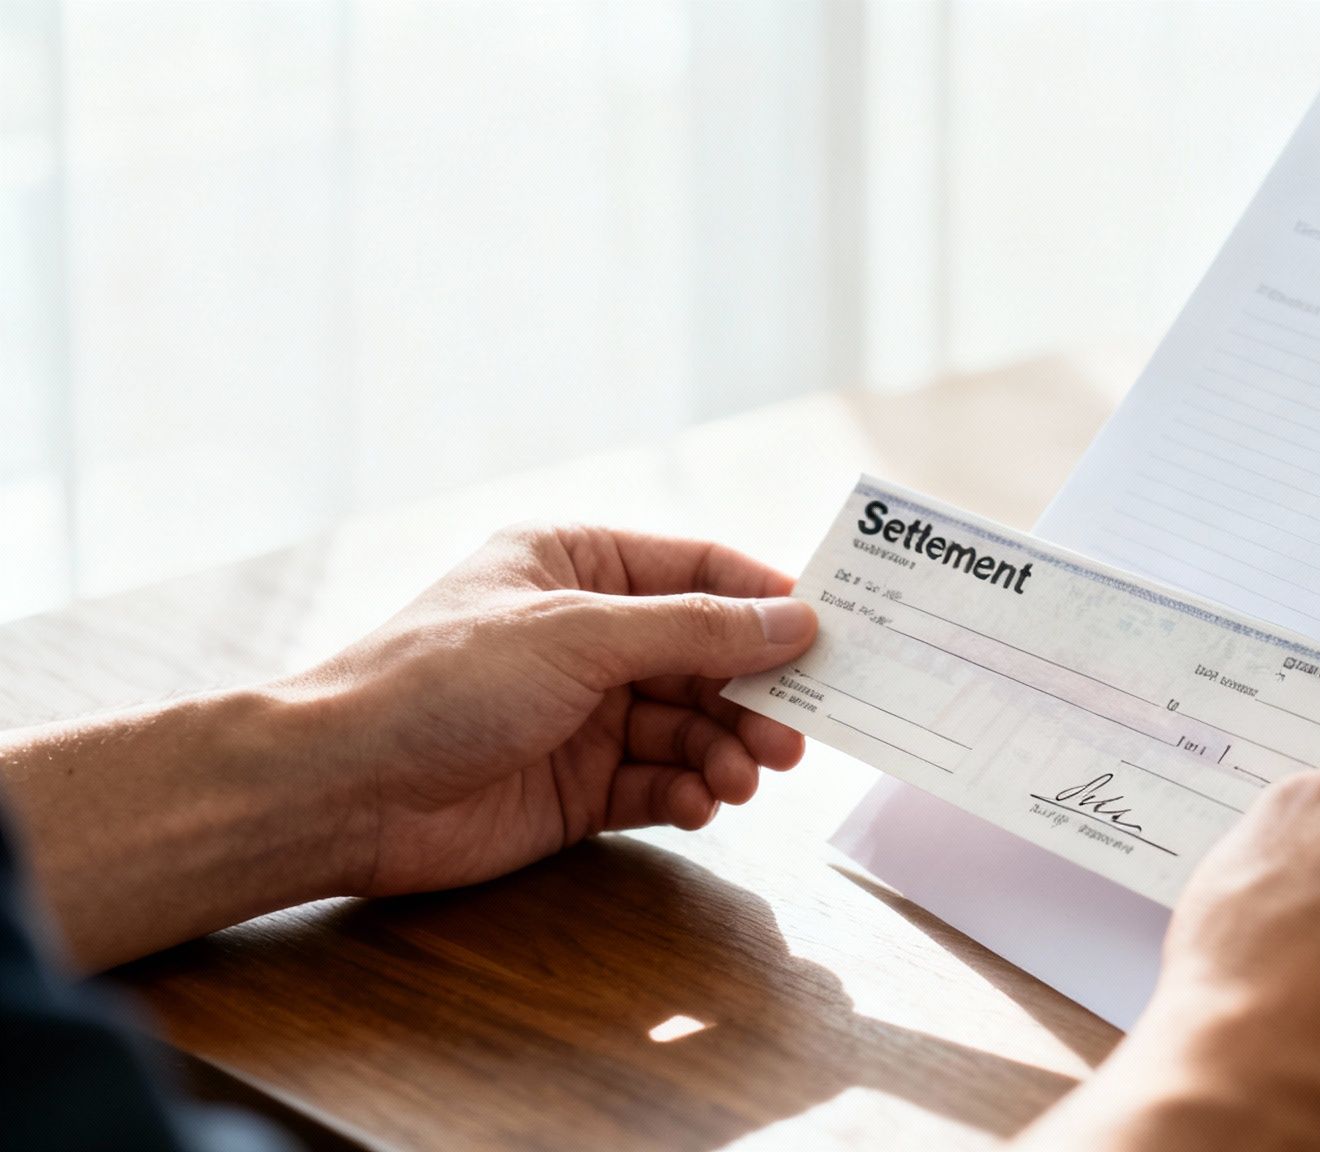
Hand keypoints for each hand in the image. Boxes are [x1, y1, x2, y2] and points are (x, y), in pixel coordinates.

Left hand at [286, 524, 818, 898]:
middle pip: (706, 657)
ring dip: (726, 751)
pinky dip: (688, 794)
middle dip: (752, 694)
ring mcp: (584, 714)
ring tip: (743, 777)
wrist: (344, 790)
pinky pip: (659, 785)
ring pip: (691, 727)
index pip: (699, 572)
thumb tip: (795, 620)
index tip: (828, 639)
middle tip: (792, 735)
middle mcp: (587, 636)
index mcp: (577, 567)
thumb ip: (693, 630)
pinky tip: (699, 805)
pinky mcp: (578, 788)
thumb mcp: (578, 636)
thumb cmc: (441, 682)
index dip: (765, 602)